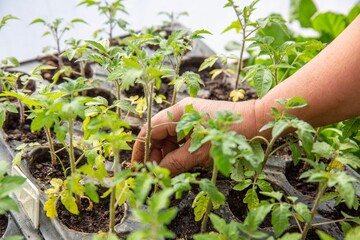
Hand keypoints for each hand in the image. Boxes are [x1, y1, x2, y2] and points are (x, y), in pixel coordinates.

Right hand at [131, 97, 257, 174]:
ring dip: (167, 156)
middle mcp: (181, 112)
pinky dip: (179, 153)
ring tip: (168, 173)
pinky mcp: (198, 125)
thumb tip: (159, 174)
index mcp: (178, 113)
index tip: (138, 167)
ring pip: (170, 139)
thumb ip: (176, 162)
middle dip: (155, 155)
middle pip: (158, 135)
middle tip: (156, 175)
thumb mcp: (199, 151)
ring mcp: (190, 118)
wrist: (256, 122)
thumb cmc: (227, 134)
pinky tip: (180, 165)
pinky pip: (182, 140)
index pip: (150, 130)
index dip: (141, 149)